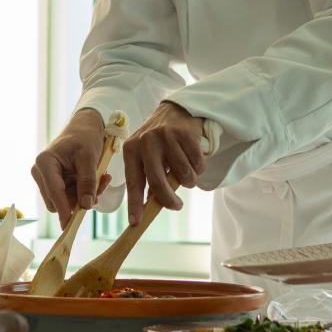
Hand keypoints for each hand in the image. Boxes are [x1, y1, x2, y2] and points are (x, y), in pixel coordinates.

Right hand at [31, 109, 106, 223]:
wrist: (85, 128)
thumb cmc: (85, 138)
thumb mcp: (89, 157)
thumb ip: (87, 181)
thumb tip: (86, 206)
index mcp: (44, 163)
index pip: (53, 191)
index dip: (63, 208)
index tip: (70, 224)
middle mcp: (41, 173)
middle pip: (58, 201)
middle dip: (80, 199)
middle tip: (101, 186)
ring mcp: (49, 179)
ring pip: (66, 200)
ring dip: (86, 195)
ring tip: (102, 179)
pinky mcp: (58, 183)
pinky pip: (71, 196)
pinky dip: (85, 192)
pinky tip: (99, 179)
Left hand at [121, 102, 207, 224]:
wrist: (177, 109)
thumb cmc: (160, 140)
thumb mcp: (146, 154)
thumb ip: (147, 175)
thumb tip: (151, 203)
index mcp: (132, 150)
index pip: (133, 182)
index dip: (135, 204)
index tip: (136, 222)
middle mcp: (146, 143)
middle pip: (158, 181)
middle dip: (168, 199)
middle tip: (176, 206)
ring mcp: (166, 137)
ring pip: (182, 174)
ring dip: (189, 181)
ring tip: (188, 176)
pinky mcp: (185, 134)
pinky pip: (197, 163)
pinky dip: (199, 168)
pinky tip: (195, 162)